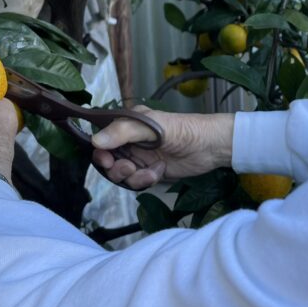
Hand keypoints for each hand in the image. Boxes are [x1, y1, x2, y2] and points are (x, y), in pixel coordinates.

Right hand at [91, 108, 234, 189]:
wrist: (211, 147)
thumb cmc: (184, 129)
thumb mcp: (152, 127)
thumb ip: (124, 132)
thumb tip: (96, 141)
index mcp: (128, 124)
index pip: (102, 138)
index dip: (100, 152)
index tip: (107, 160)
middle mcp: (130, 141)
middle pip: (108, 161)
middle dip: (116, 168)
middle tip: (130, 168)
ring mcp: (139, 157)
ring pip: (121, 174)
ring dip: (133, 177)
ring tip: (150, 171)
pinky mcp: (149, 172)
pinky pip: (136, 182)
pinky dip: (145, 180)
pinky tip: (159, 171)